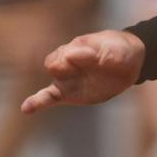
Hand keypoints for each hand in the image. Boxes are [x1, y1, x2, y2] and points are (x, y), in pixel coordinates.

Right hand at [21, 29, 147, 113]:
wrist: (129, 63)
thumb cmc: (120, 51)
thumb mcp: (116, 51)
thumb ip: (102, 54)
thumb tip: (82, 55)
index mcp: (78, 47)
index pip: (67, 52)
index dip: (74, 56)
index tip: (84, 56)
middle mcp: (68, 60)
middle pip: (53, 63)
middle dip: (58, 66)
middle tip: (66, 67)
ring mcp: (66, 77)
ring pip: (50, 78)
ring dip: (44, 86)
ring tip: (33, 102)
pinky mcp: (67, 92)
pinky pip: (48, 97)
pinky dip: (36, 102)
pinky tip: (26, 109)